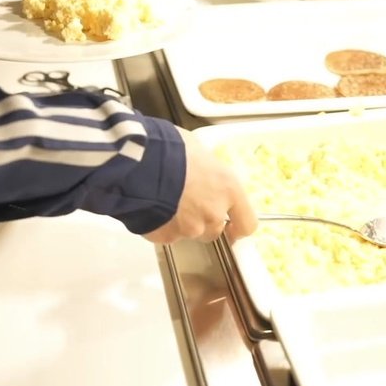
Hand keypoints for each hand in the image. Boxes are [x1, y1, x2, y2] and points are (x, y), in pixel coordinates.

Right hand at [143, 128, 257, 244]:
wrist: (137, 163)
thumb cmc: (168, 149)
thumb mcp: (197, 150)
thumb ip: (207, 169)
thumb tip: (203, 169)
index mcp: (228, 189)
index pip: (247, 223)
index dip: (239, 228)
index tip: (233, 228)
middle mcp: (213, 213)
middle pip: (214, 229)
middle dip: (201, 220)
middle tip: (185, 202)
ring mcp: (190, 229)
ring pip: (189, 233)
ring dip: (180, 223)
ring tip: (164, 201)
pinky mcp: (166, 236)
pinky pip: (166, 235)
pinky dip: (160, 225)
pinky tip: (151, 207)